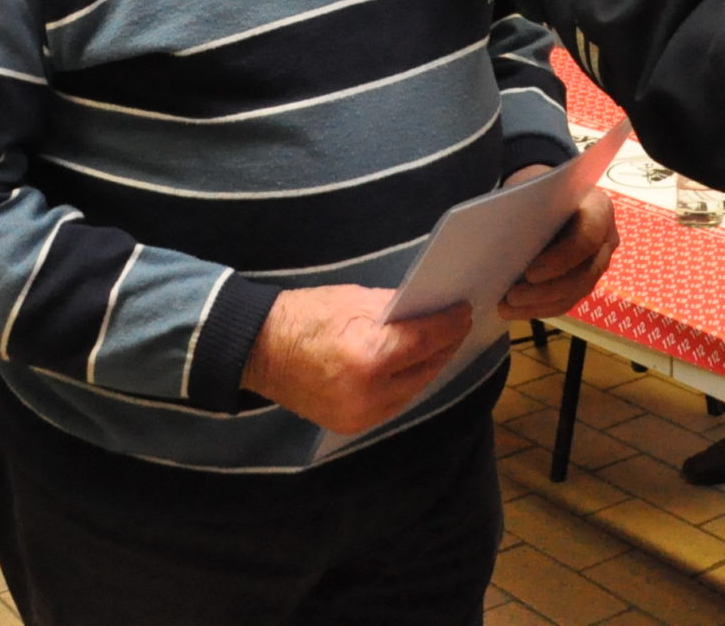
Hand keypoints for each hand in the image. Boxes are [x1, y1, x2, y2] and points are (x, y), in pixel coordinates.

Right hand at [240, 284, 473, 435]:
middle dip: (444, 346)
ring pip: (414, 391)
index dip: (450, 324)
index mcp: (370, 355)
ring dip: (429, 368)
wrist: (261, 350)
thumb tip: (428, 310)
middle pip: (425, 369)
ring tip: (439, 346)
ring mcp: (362, 415)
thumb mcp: (353, 300)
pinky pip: (394, 405)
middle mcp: (370, 392)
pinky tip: (413, 368)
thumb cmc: (305, 316)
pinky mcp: (354, 425)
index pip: (426, 340)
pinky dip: (407, 385)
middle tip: (456, 327)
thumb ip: (395, 310)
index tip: (463, 311)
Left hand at [497, 179, 615, 320]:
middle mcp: (606, 239)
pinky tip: (516, 311)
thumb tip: (501, 238)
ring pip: (575, 293)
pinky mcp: (585, 279)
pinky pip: (568, 300)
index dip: (561, 259)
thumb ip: (529, 211)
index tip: (530, 273)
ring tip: (506, 307)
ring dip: (540, 305)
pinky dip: (541, 308)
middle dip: (546, 290)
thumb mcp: (535, 190)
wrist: (548, 194)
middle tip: (512, 296)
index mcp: (598, 209)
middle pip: (583, 274)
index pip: (587, 238)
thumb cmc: (539, 190)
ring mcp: (598, 262)